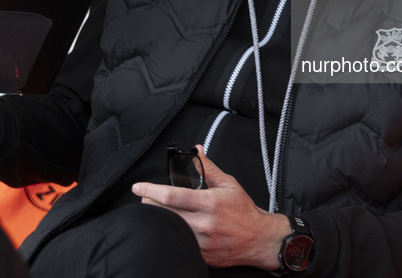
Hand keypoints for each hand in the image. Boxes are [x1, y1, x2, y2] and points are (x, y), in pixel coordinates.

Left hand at [132, 145, 290, 269]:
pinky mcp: (200, 255)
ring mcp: (200, 242)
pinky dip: (169, 232)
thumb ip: (209, 167)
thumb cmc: (243, 210)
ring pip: (169, 229)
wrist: (257, 238)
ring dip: (157, 218)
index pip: (172, 196)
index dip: (151, 190)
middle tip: (144, 197)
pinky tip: (169, 225)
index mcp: (209, 203)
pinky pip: (178, 243)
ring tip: (154, 209)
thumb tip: (197, 151)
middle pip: (164, 214)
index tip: (139, 187)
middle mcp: (203, 223)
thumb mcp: (228, 183)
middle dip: (149, 204)